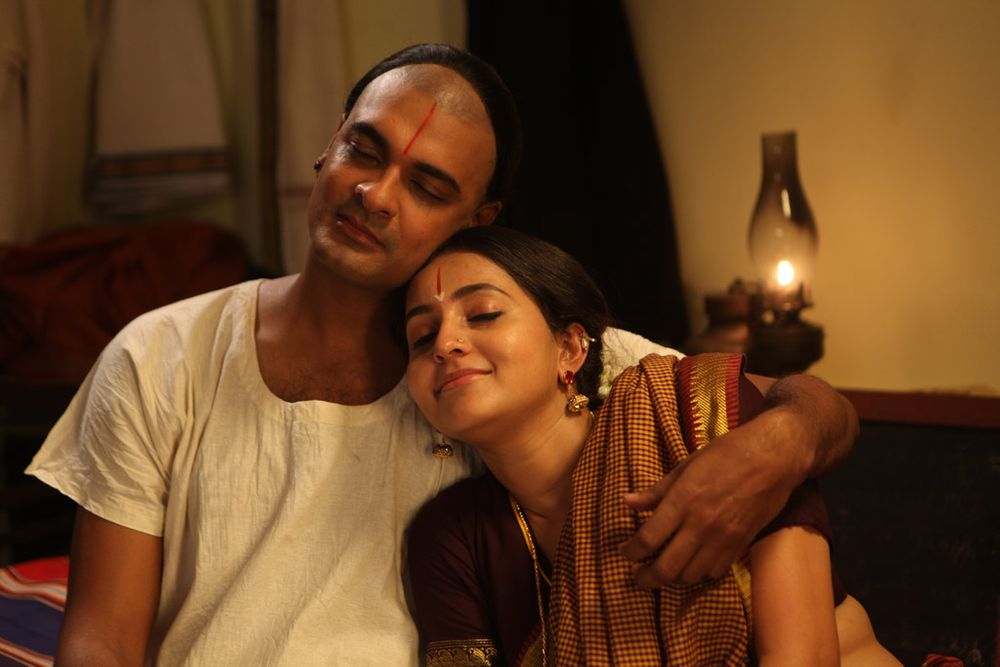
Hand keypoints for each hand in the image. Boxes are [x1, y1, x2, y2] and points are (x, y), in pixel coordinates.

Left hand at [618, 408, 806, 587]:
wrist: (774, 457)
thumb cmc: (728, 453)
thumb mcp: (686, 465)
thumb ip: (657, 490)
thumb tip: (628, 501)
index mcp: (683, 501)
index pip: (649, 538)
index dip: (632, 552)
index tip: (625, 553)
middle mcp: (700, 525)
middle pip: (667, 567)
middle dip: (647, 577)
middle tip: (638, 577)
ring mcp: (722, 538)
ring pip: (690, 575)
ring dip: (673, 577)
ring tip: (664, 571)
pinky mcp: (741, 544)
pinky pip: (715, 571)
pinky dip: (700, 573)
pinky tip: (693, 564)